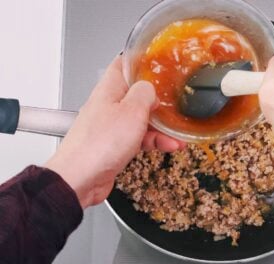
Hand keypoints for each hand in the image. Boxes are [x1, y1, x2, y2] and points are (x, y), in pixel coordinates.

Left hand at [46, 56, 184, 208]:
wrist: (80, 179)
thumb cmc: (100, 144)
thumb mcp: (132, 111)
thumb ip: (145, 93)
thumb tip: (152, 89)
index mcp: (109, 89)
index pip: (123, 64)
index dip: (141, 60)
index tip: (159, 60)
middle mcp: (109, 105)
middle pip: (137, 93)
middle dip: (159, 99)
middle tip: (176, 101)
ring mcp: (111, 126)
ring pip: (142, 118)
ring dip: (162, 125)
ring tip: (179, 133)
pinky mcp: (115, 145)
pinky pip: (140, 138)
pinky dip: (155, 141)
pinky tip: (170, 146)